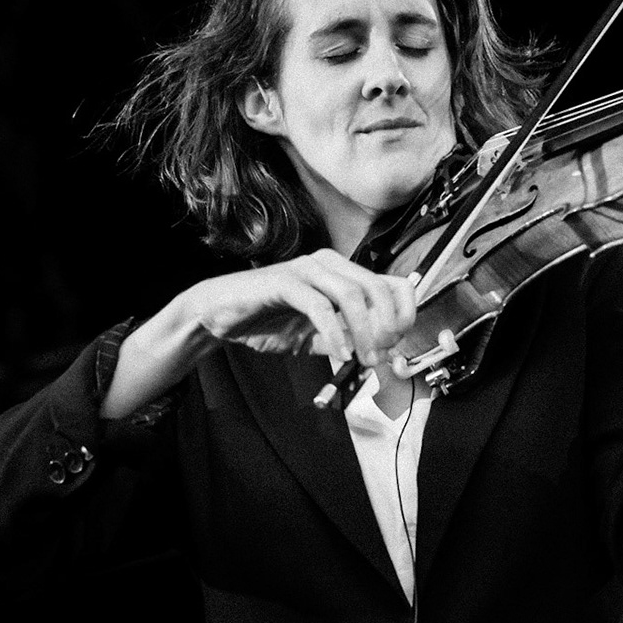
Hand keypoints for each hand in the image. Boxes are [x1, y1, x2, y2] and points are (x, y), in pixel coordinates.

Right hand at [183, 248, 417, 368]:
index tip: (400, 343)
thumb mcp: (316, 337)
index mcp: (341, 272)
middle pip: (377, 287)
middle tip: (381, 355)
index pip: (392, 282)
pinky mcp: (284, 281)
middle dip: (387, 325)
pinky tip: (339, 354)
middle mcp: (328, 263)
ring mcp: (306, 269)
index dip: (404, 312)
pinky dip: (335, 333)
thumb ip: (347, 341)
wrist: (218, 316)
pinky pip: (319, 306)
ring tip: (364, 359)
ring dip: (364, 331)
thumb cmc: (266, 321)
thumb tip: (384, 355)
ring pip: (352, 294)